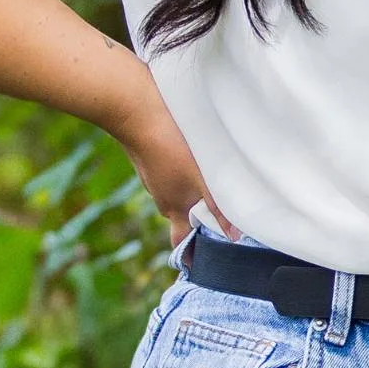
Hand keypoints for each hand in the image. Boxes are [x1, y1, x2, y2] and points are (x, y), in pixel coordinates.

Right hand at [101, 60, 234, 244]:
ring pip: (179, 191)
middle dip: (202, 218)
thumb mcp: (201, 177)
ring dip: (196, 191)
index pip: (180, 241)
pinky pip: (172, 172)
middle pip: (184, 215)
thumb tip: (235, 235)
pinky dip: (186, 171)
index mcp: (173, 208)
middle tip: (227, 215)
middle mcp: (161, 196)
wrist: (133, 107)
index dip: (191, 253)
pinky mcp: (151, 155)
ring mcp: (154, 175)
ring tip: (219, 182)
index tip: (202, 260)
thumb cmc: (168, 144)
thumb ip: (218, 205)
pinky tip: (199, 156)